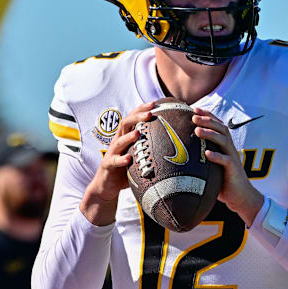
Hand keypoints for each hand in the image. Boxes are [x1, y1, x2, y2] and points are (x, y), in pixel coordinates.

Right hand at [80, 102, 154, 224]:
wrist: (107, 186)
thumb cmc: (128, 169)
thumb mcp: (140, 156)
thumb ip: (152, 148)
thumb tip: (179, 145)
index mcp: (127, 136)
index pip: (133, 118)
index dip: (142, 109)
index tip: (155, 102)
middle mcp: (118, 141)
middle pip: (125, 124)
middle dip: (137, 116)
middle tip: (150, 113)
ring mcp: (112, 153)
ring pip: (119, 141)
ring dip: (129, 136)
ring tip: (138, 132)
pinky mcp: (108, 165)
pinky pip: (113, 161)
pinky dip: (121, 159)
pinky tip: (128, 159)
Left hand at [193, 107, 263, 225]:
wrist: (240, 196)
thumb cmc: (223, 181)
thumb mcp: (211, 166)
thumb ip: (201, 157)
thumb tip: (179, 153)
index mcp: (225, 145)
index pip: (218, 125)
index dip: (208, 115)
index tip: (194, 109)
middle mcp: (229, 148)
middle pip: (221, 129)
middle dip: (207, 120)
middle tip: (193, 116)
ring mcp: (232, 158)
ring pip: (223, 141)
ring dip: (210, 134)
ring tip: (197, 131)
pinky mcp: (233, 169)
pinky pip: (226, 161)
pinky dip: (216, 156)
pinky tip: (207, 154)